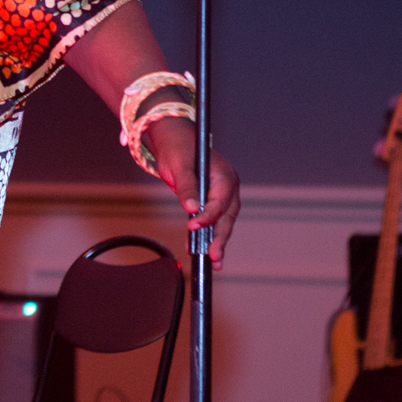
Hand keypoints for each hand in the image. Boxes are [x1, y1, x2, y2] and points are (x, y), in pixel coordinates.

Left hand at [148, 119, 240, 262]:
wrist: (173, 140)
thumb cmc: (177, 149)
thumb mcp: (179, 166)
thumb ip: (186, 187)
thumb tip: (191, 209)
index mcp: (225, 176)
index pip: (220, 201)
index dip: (208, 215)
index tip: (193, 226)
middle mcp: (228, 187)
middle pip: (227, 216)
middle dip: (220, 237)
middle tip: (213, 256)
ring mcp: (223, 196)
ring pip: (223, 222)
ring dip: (218, 241)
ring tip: (214, 261)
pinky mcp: (213, 202)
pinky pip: (215, 222)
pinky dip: (211, 236)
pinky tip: (206, 253)